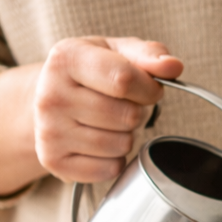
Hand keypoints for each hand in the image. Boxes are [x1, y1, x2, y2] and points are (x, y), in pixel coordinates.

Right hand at [33, 37, 182, 182]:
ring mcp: (50, 131)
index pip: (124, 80)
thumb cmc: (90, 73)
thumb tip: (172, 66)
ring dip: (126, 136)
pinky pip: (110, 169)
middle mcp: (51, 95)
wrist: (49, 98)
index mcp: (66, 59)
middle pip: (126, 116)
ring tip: (108, 123)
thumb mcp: (117, 53)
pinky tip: (100, 142)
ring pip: (121, 145)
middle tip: (120, 105)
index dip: (148, 89)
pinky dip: (115, 159)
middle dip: (136, 112)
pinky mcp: (55, 161)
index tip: (147, 88)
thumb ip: (148, 55)